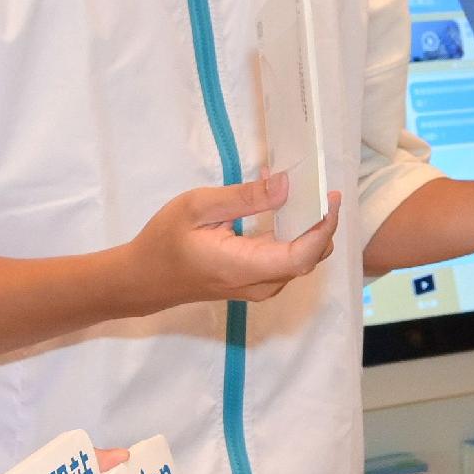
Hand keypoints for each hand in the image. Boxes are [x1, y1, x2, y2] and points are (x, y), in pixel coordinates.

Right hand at [126, 177, 340, 307]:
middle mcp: (259, 284)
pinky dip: (292, 234)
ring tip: (298, 191)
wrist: (143, 279)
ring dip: (307, 227)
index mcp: (244, 267)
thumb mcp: (198, 207)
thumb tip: (287, 185)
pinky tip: (280, 207)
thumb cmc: (165, 240)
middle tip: (316, 186)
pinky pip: (286, 261)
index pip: (303, 256)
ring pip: (301, 260)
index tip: (330, 196)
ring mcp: (258, 288)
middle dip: (321, 222)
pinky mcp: (255, 284)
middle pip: (309, 258)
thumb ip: (246, 198)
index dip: (324, 227)